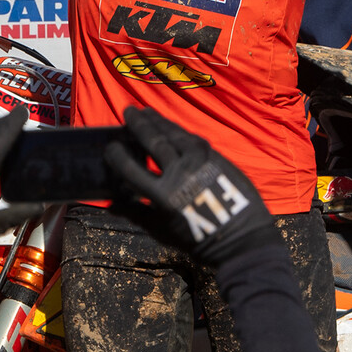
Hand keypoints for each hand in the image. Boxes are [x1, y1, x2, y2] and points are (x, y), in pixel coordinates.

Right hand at [103, 107, 279, 265]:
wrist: (241, 239)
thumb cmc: (199, 240)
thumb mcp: (163, 231)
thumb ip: (137, 214)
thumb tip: (111, 205)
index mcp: (163, 195)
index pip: (132, 169)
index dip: (118, 156)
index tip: (111, 146)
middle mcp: (180, 173)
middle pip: (155, 142)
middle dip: (139, 125)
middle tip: (128, 110)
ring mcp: (201, 162)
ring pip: (175, 135)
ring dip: (159, 121)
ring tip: (146, 112)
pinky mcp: (218, 158)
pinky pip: (194, 139)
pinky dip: (180, 131)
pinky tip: (172, 126)